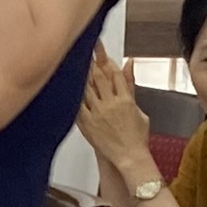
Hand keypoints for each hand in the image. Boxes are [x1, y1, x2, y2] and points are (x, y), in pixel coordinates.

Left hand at [74, 50, 154, 175]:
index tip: (99, 48)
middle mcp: (111, 104)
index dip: (106, 59)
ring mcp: (98, 114)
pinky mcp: (88, 123)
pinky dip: (73, 95)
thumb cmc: (137, 137)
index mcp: (126, 99)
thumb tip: (130, 64)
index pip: (115, 73)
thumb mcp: (139, 108)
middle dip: (91, 62)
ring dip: (80, 76)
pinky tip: (67, 86)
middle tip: (83, 50)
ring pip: (86, 89)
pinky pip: (78, 106)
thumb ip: (131, 84)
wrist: (130, 157)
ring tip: (73, 64)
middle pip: (99, 78)